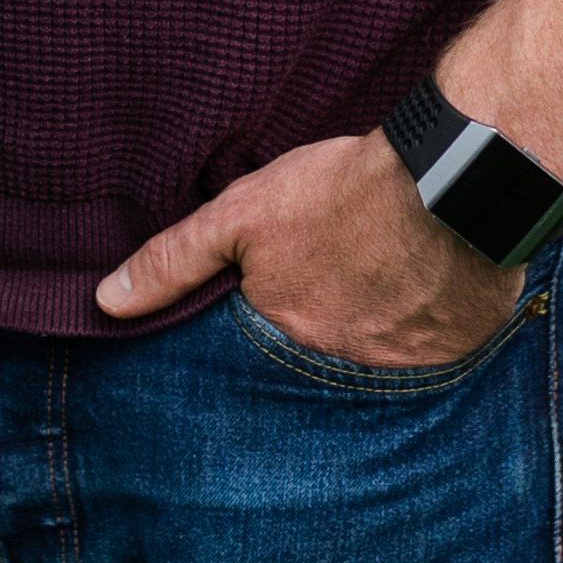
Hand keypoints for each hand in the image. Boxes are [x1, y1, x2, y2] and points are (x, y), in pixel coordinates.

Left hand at [95, 127, 520, 364]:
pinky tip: (420, 309)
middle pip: (315, 382)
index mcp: (283, 344)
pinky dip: (422, 345)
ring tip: (374, 312)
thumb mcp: (244, 214)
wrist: (455, 181)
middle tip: (329, 316)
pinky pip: (430, 368)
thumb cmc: (343, 193)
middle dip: (314, 359)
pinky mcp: (454, 361)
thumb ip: (175, 261)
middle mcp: (340, 377)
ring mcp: (402, 377)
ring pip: (373, 379)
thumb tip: (107, 303)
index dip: (259, 353)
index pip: (253, 377)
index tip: (270, 329)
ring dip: (369, 353)